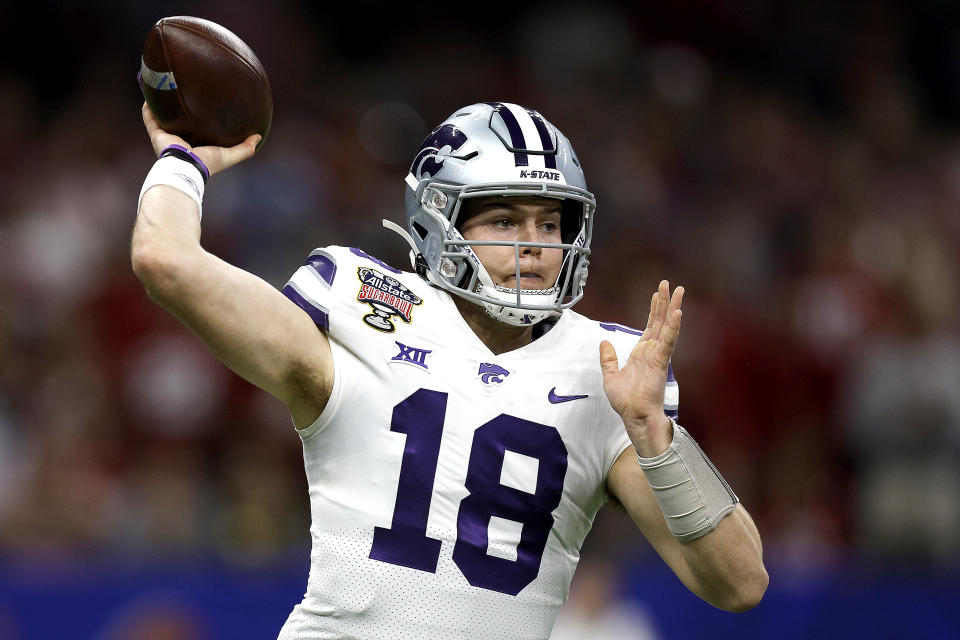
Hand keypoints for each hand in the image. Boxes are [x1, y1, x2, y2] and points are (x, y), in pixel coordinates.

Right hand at [142, 102, 259, 175]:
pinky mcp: (156, 134)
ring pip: (163, 117)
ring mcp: (167, 137)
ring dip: (162, 105)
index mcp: (196, 144)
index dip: (200, 119)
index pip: (198, 129)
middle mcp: (181, 140)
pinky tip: (149, 95)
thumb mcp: (230, 155)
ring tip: (163, 88)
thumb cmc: (207, 163)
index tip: (204, 105)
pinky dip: (148, 108)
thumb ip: (245, 148)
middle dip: (180, 109)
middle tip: (183, 91)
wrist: (187, 167)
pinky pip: (149, 118)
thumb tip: (259, 136)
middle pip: (180, 121)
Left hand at [599, 280, 682, 456]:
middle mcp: (652, 351)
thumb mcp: (610, 376)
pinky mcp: (661, 361)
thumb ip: (608, 358)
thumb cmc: (626, 401)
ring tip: (678, 291)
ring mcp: (658, 355)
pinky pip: (669, 341)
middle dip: (665, 302)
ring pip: (667, 326)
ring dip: (673, 308)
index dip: (654, 309)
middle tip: (669, 284)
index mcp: (642, 352)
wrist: (634, 415)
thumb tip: (604, 342)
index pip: (650, 326)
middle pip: (660, 321)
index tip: (657, 294)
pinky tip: (678, 313)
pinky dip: (674, 327)